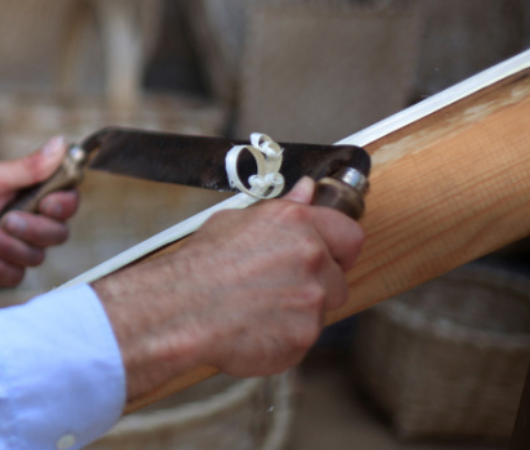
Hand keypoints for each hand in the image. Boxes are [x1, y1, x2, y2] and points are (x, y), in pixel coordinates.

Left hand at [0, 137, 79, 288]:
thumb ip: (28, 167)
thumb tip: (62, 143)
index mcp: (35, 195)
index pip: (69, 200)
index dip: (64, 205)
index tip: (46, 204)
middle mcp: (35, 224)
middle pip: (59, 233)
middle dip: (30, 228)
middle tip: (6, 219)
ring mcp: (23, 250)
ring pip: (36, 256)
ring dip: (3, 246)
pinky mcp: (8, 273)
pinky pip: (16, 276)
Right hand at [92, 177, 363, 399]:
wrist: (181, 309)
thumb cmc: (201, 265)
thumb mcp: (236, 220)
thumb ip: (281, 208)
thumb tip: (306, 190)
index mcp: (298, 224)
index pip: (349, 234)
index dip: (339, 247)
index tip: (328, 255)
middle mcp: (312, 258)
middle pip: (338, 278)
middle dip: (317, 285)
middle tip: (280, 286)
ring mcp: (311, 300)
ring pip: (319, 311)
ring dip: (298, 311)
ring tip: (257, 307)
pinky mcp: (303, 337)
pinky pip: (301, 339)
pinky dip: (283, 337)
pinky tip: (253, 326)